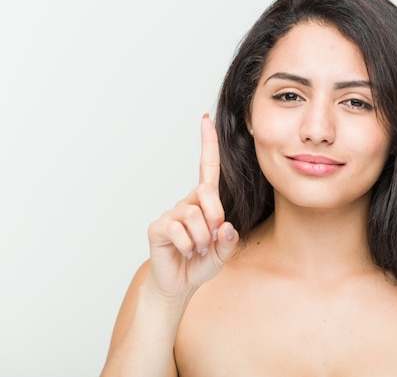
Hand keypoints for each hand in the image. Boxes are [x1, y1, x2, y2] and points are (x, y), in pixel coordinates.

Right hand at [145, 114, 238, 300]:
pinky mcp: (158, 227)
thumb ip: (229, 239)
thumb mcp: (224, 252)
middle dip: (215, 218)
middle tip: (212, 240)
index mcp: (204, 203)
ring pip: (194, 216)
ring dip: (202, 239)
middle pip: (206, 194)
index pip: (207, 169)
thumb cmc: (201, 263)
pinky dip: (188, 246)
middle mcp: (187, 203)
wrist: (179, 285)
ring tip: (198, 250)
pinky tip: (185, 252)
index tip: (206, 119)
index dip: (207, 144)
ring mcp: (171, 214)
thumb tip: (224, 225)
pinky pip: (178, 230)